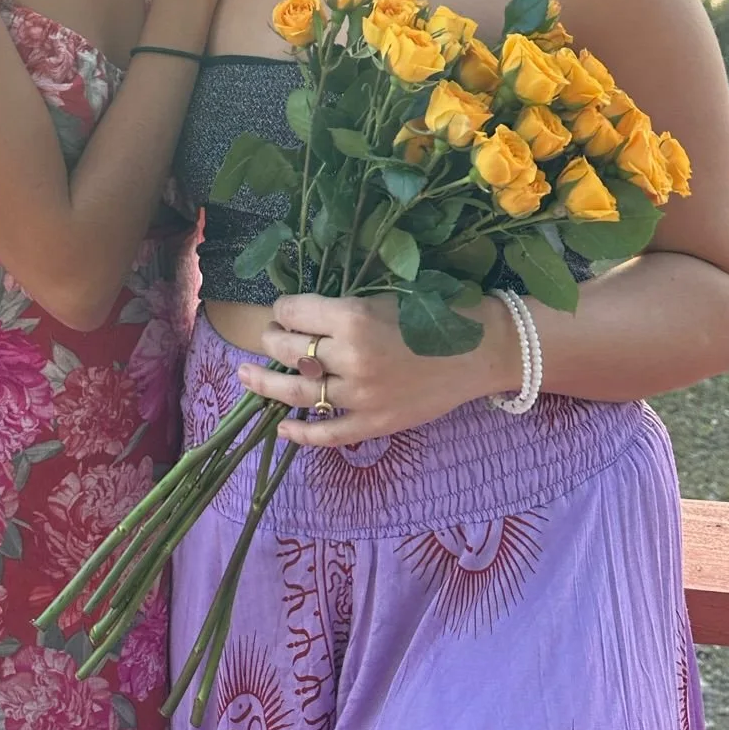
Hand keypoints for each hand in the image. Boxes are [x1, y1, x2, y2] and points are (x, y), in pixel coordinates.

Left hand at [234, 292, 521, 446]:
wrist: (482, 349)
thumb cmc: (438, 311)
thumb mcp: (385, 295)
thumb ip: (345, 307)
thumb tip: (303, 313)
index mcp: (353, 317)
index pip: (294, 312)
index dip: (284, 308)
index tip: (284, 309)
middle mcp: (350, 358)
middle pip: (290, 351)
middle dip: (273, 340)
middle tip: (269, 335)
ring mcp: (361, 396)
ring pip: (298, 393)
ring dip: (267, 383)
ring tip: (245, 375)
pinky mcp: (375, 424)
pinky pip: (328, 434)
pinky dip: (301, 434)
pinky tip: (282, 428)